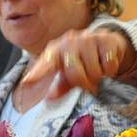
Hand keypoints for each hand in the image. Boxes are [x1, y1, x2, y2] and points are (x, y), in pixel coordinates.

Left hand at [21, 28, 136, 98]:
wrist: (107, 43)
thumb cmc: (82, 60)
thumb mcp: (68, 72)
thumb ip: (59, 85)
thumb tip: (50, 98)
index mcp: (55, 51)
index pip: (45, 63)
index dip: (37, 73)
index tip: (27, 82)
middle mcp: (68, 41)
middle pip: (75, 73)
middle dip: (84, 82)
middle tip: (88, 82)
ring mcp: (87, 38)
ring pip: (94, 71)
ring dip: (98, 76)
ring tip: (97, 69)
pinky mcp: (105, 39)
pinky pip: (108, 65)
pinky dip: (110, 70)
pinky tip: (106, 62)